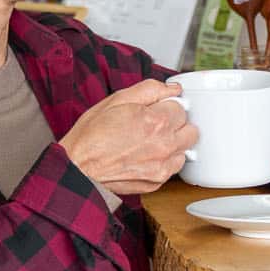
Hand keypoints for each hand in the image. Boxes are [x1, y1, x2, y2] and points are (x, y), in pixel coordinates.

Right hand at [59, 79, 198, 195]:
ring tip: (149, 141)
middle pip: (190, 130)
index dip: (167, 107)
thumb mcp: (117, 100)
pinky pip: (173, 167)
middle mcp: (164, 145)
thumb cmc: (91, 136)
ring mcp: (162, 166)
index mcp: (156, 122)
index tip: (157, 109)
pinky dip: (165, 161)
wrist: (78, 168)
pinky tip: (146, 156)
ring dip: (173, 144)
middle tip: (155, 124)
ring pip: (185, 150)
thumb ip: (150, 90)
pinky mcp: (157, 181)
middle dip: (176, 124)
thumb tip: (172, 88)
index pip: (181, 108)